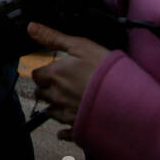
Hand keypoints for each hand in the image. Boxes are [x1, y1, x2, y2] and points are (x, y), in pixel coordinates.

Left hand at [28, 22, 111, 139]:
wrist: (129, 98)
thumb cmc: (105, 69)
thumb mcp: (80, 46)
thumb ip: (53, 37)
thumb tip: (30, 27)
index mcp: (54, 76)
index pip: (36, 75)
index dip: (43, 73)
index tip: (51, 72)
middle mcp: (57, 97)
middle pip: (41, 95)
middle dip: (46, 90)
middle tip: (58, 86)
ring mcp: (67, 114)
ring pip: (51, 113)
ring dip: (54, 107)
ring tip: (66, 102)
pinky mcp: (79, 128)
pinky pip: (65, 132)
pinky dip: (63, 131)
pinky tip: (65, 130)